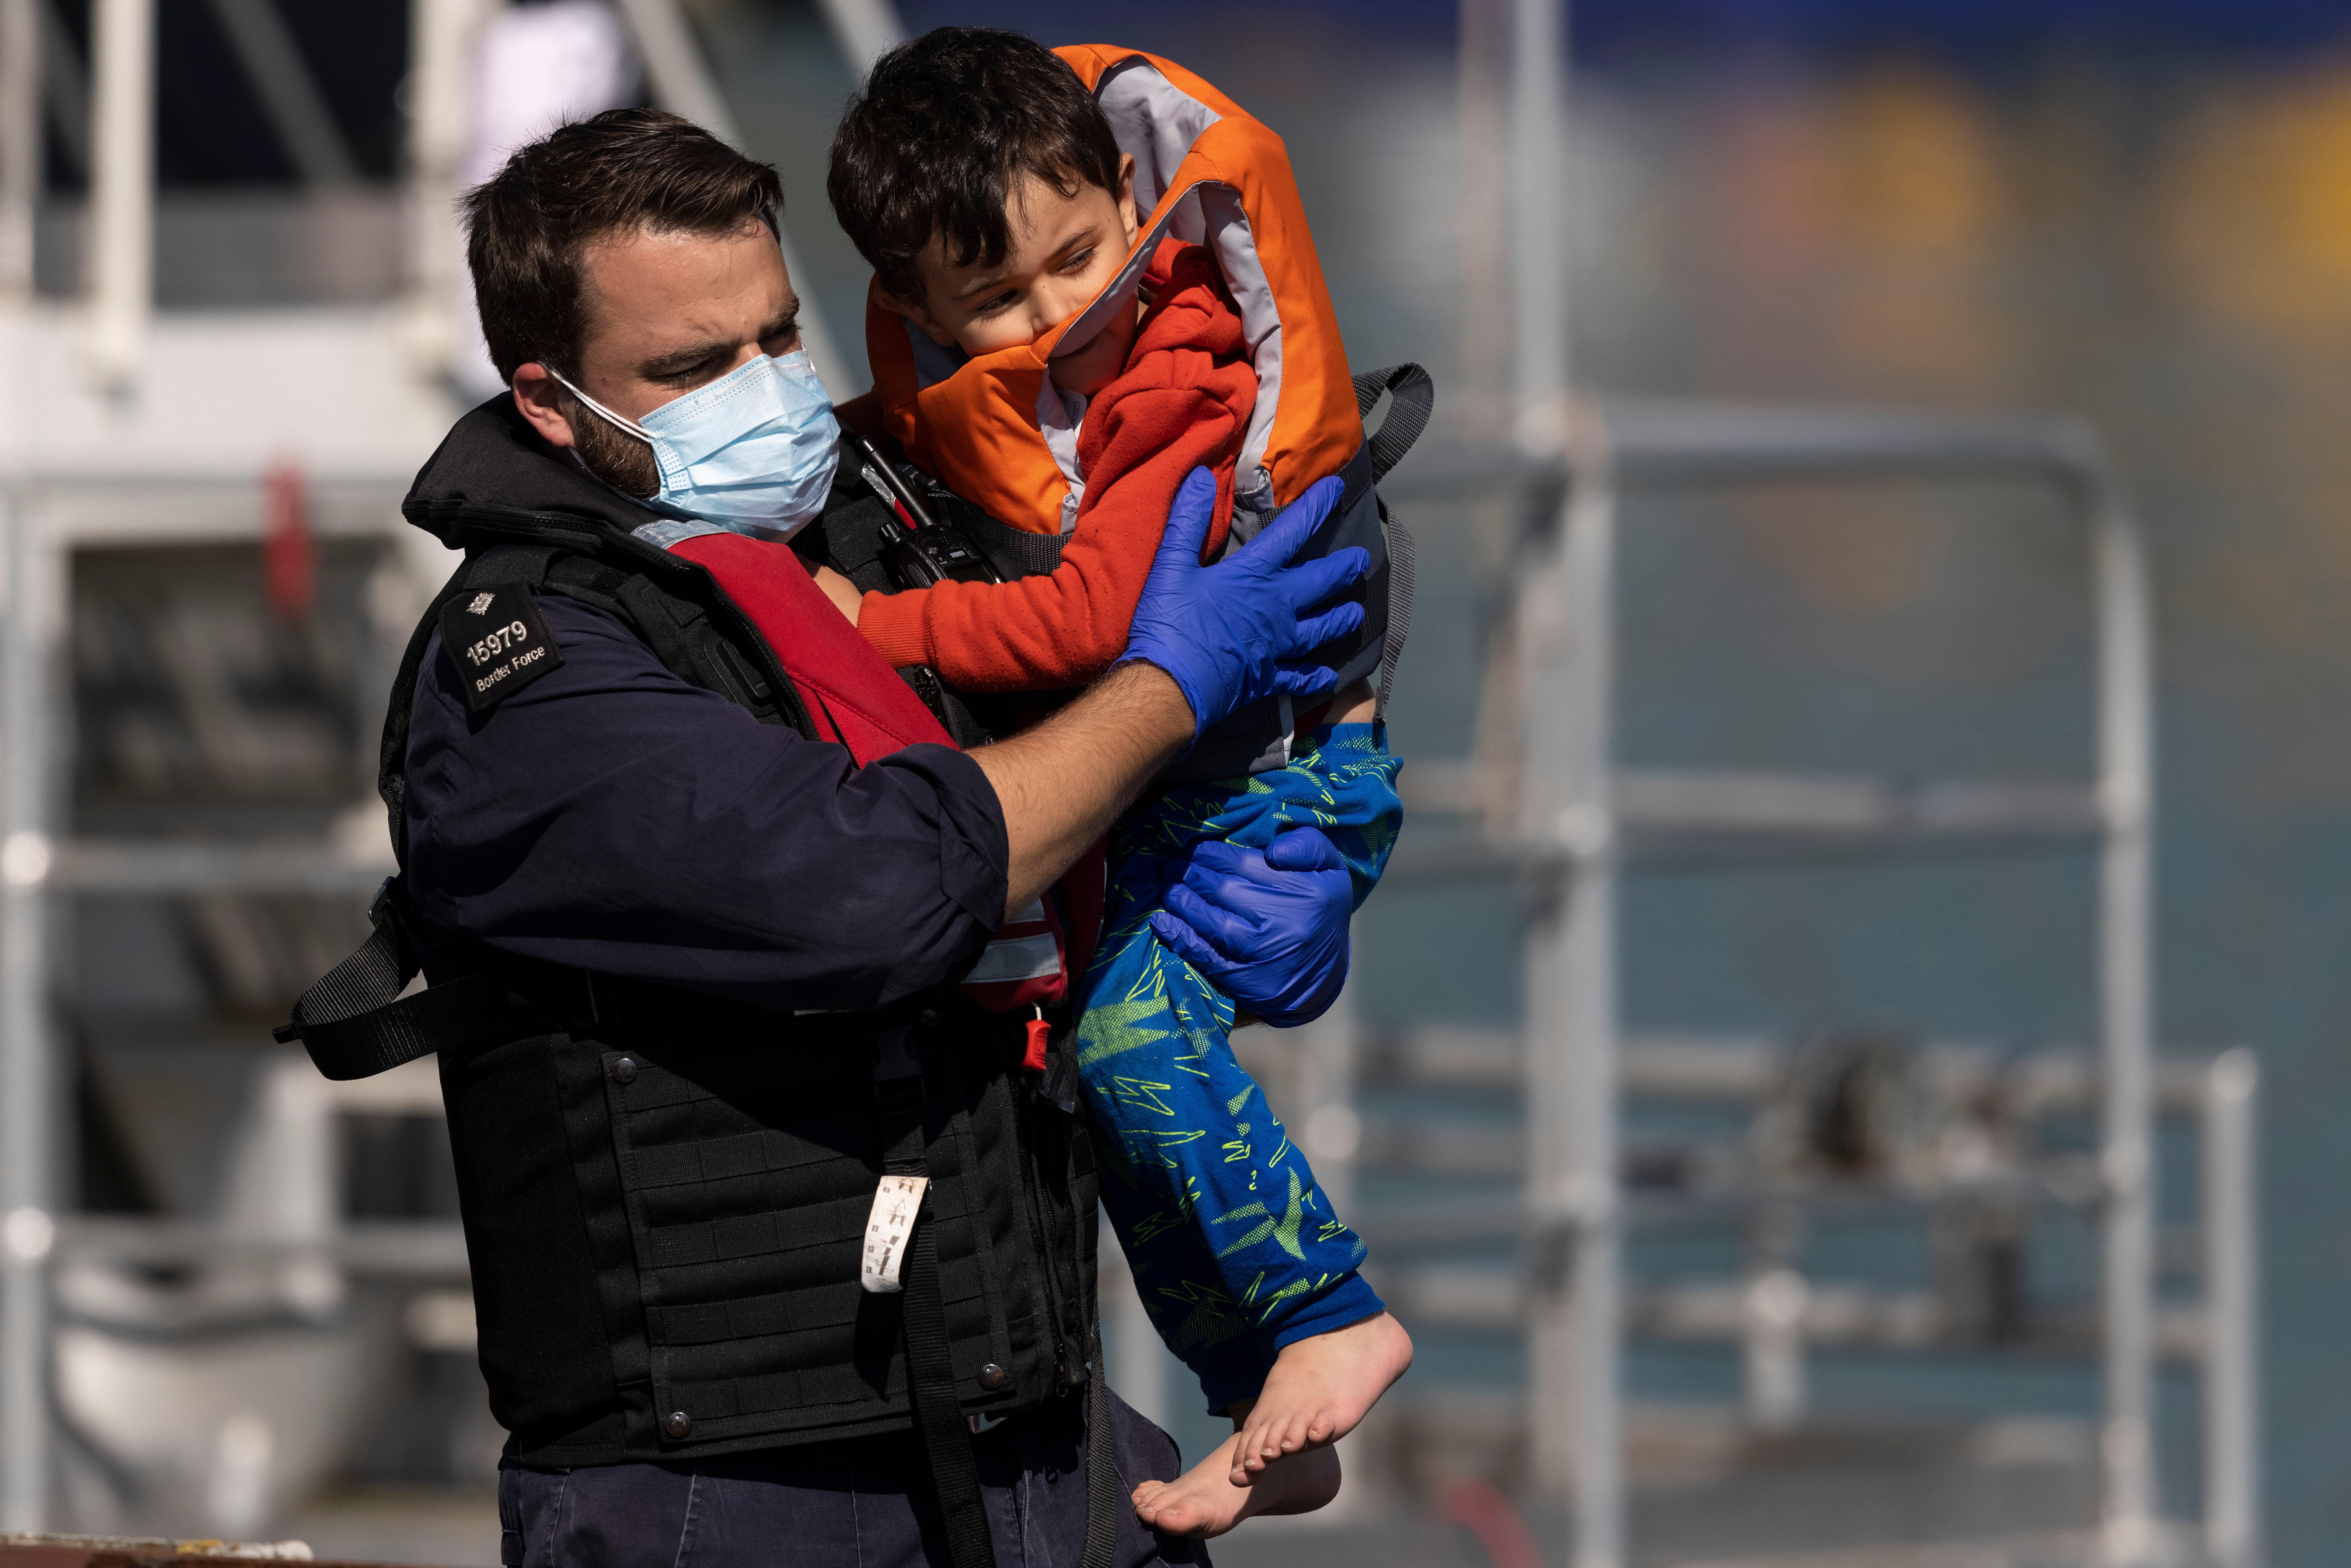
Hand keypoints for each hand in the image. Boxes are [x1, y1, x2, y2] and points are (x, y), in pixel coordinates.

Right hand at [1119, 469, 1368, 738]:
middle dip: (1342, 569)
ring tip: (1356, 613)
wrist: (1169, 688)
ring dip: (1340, 619)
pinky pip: (1299, 677)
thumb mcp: (1170, 565)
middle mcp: (1275, 608)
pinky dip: (1315, 676)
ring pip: (1320, 629)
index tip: (1337, 488)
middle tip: (1362, 560)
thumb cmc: (1169, 625)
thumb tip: (1199, 475)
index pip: (1293, 531)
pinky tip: (1328, 676)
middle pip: (1320, 582)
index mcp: (1253, 575)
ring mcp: (1276, 645)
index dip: (1317, 506)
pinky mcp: (1268, 678)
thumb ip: (1187, 520)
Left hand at [1147, 827, 1350, 1026]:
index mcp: (1304, 890)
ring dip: (1180, 900)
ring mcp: (1260, 952)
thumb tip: (1271, 850)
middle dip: (1189, 873)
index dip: (1210, 853)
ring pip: (1209, 920)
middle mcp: (1282, 921)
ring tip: (1167, 887)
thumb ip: (1307, 845)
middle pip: (1222, 889)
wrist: (1323, 977)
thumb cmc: (1321, 912)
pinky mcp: (1243, 978)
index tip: (1192, 846)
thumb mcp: (1331, 870)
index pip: (1244, 863)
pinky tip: (1161, 922)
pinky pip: (1204, 954)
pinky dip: (1179, 937)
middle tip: (1171, 865)